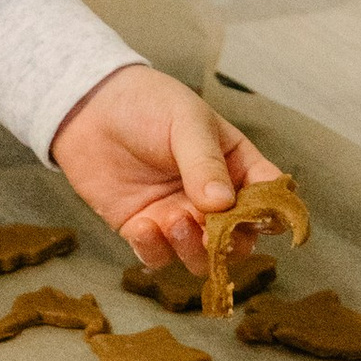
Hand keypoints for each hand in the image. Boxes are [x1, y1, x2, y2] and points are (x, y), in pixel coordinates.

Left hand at [47, 63, 283, 273]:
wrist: (90, 105)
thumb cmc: (147, 103)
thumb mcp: (185, 121)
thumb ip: (204, 162)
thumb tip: (223, 204)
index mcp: (235, 165)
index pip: (267, 197)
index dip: (269, 213)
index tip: (257, 218)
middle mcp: (212, 199)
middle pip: (239, 239)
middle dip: (230, 241)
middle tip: (213, 231)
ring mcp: (178, 216)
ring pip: (200, 257)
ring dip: (193, 250)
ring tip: (174, 220)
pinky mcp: (144, 229)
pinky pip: (158, 256)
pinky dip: (154, 249)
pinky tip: (142, 224)